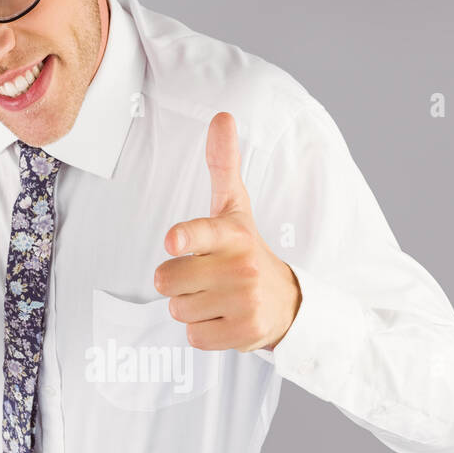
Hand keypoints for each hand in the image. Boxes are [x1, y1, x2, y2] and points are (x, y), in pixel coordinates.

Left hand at [153, 112, 300, 351]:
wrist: (286, 302)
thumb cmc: (246, 251)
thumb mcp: (236, 208)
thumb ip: (224, 166)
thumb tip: (222, 115)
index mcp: (234, 235)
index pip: (203, 233)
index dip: (186, 238)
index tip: (174, 240)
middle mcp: (241, 268)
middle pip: (167, 279)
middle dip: (177, 282)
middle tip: (204, 277)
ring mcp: (244, 303)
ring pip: (177, 310)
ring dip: (189, 307)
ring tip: (216, 298)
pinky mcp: (243, 334)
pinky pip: (193, 337)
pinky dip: (202, 331)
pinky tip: (223, 318)